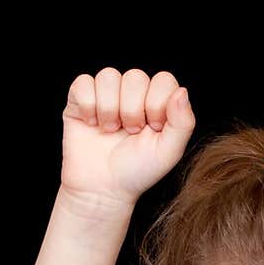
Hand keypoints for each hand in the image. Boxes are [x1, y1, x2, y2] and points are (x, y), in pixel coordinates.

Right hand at [61, 68, 195, 208]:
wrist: (103, 188)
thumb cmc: (137, 171)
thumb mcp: (168, 152)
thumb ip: (183, 123)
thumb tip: (182, 91)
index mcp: (156, 102)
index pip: (163, 80)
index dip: (157, 103)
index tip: (153, 129)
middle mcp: (132, 94)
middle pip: (135, 77)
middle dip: (132, 110)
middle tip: (130, 133)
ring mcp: (106, 94)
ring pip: (108, 76)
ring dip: (109, 109)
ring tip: (110, 131)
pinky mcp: (80, 98)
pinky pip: (83, 82)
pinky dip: (88, 105)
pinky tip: (92, 124)